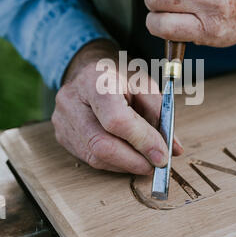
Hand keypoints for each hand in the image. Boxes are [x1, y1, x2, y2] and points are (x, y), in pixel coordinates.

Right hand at [51, 39, 182, 174]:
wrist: (90, 72)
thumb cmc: (120, 77)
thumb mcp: (145, 85)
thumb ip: (161, 115)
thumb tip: (173, 149)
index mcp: (94, 80)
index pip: (116, 119)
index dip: (141, 141)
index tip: (162, 155)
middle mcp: (71, 101)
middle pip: (102, 144)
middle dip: (134, 160)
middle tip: (156, 164)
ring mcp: (62, 120)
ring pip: (96, 157)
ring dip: (126, 164)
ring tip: (145, 160)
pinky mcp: (62, 136)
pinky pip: (89, 159)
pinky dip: (113, 163)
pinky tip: (127, 156)